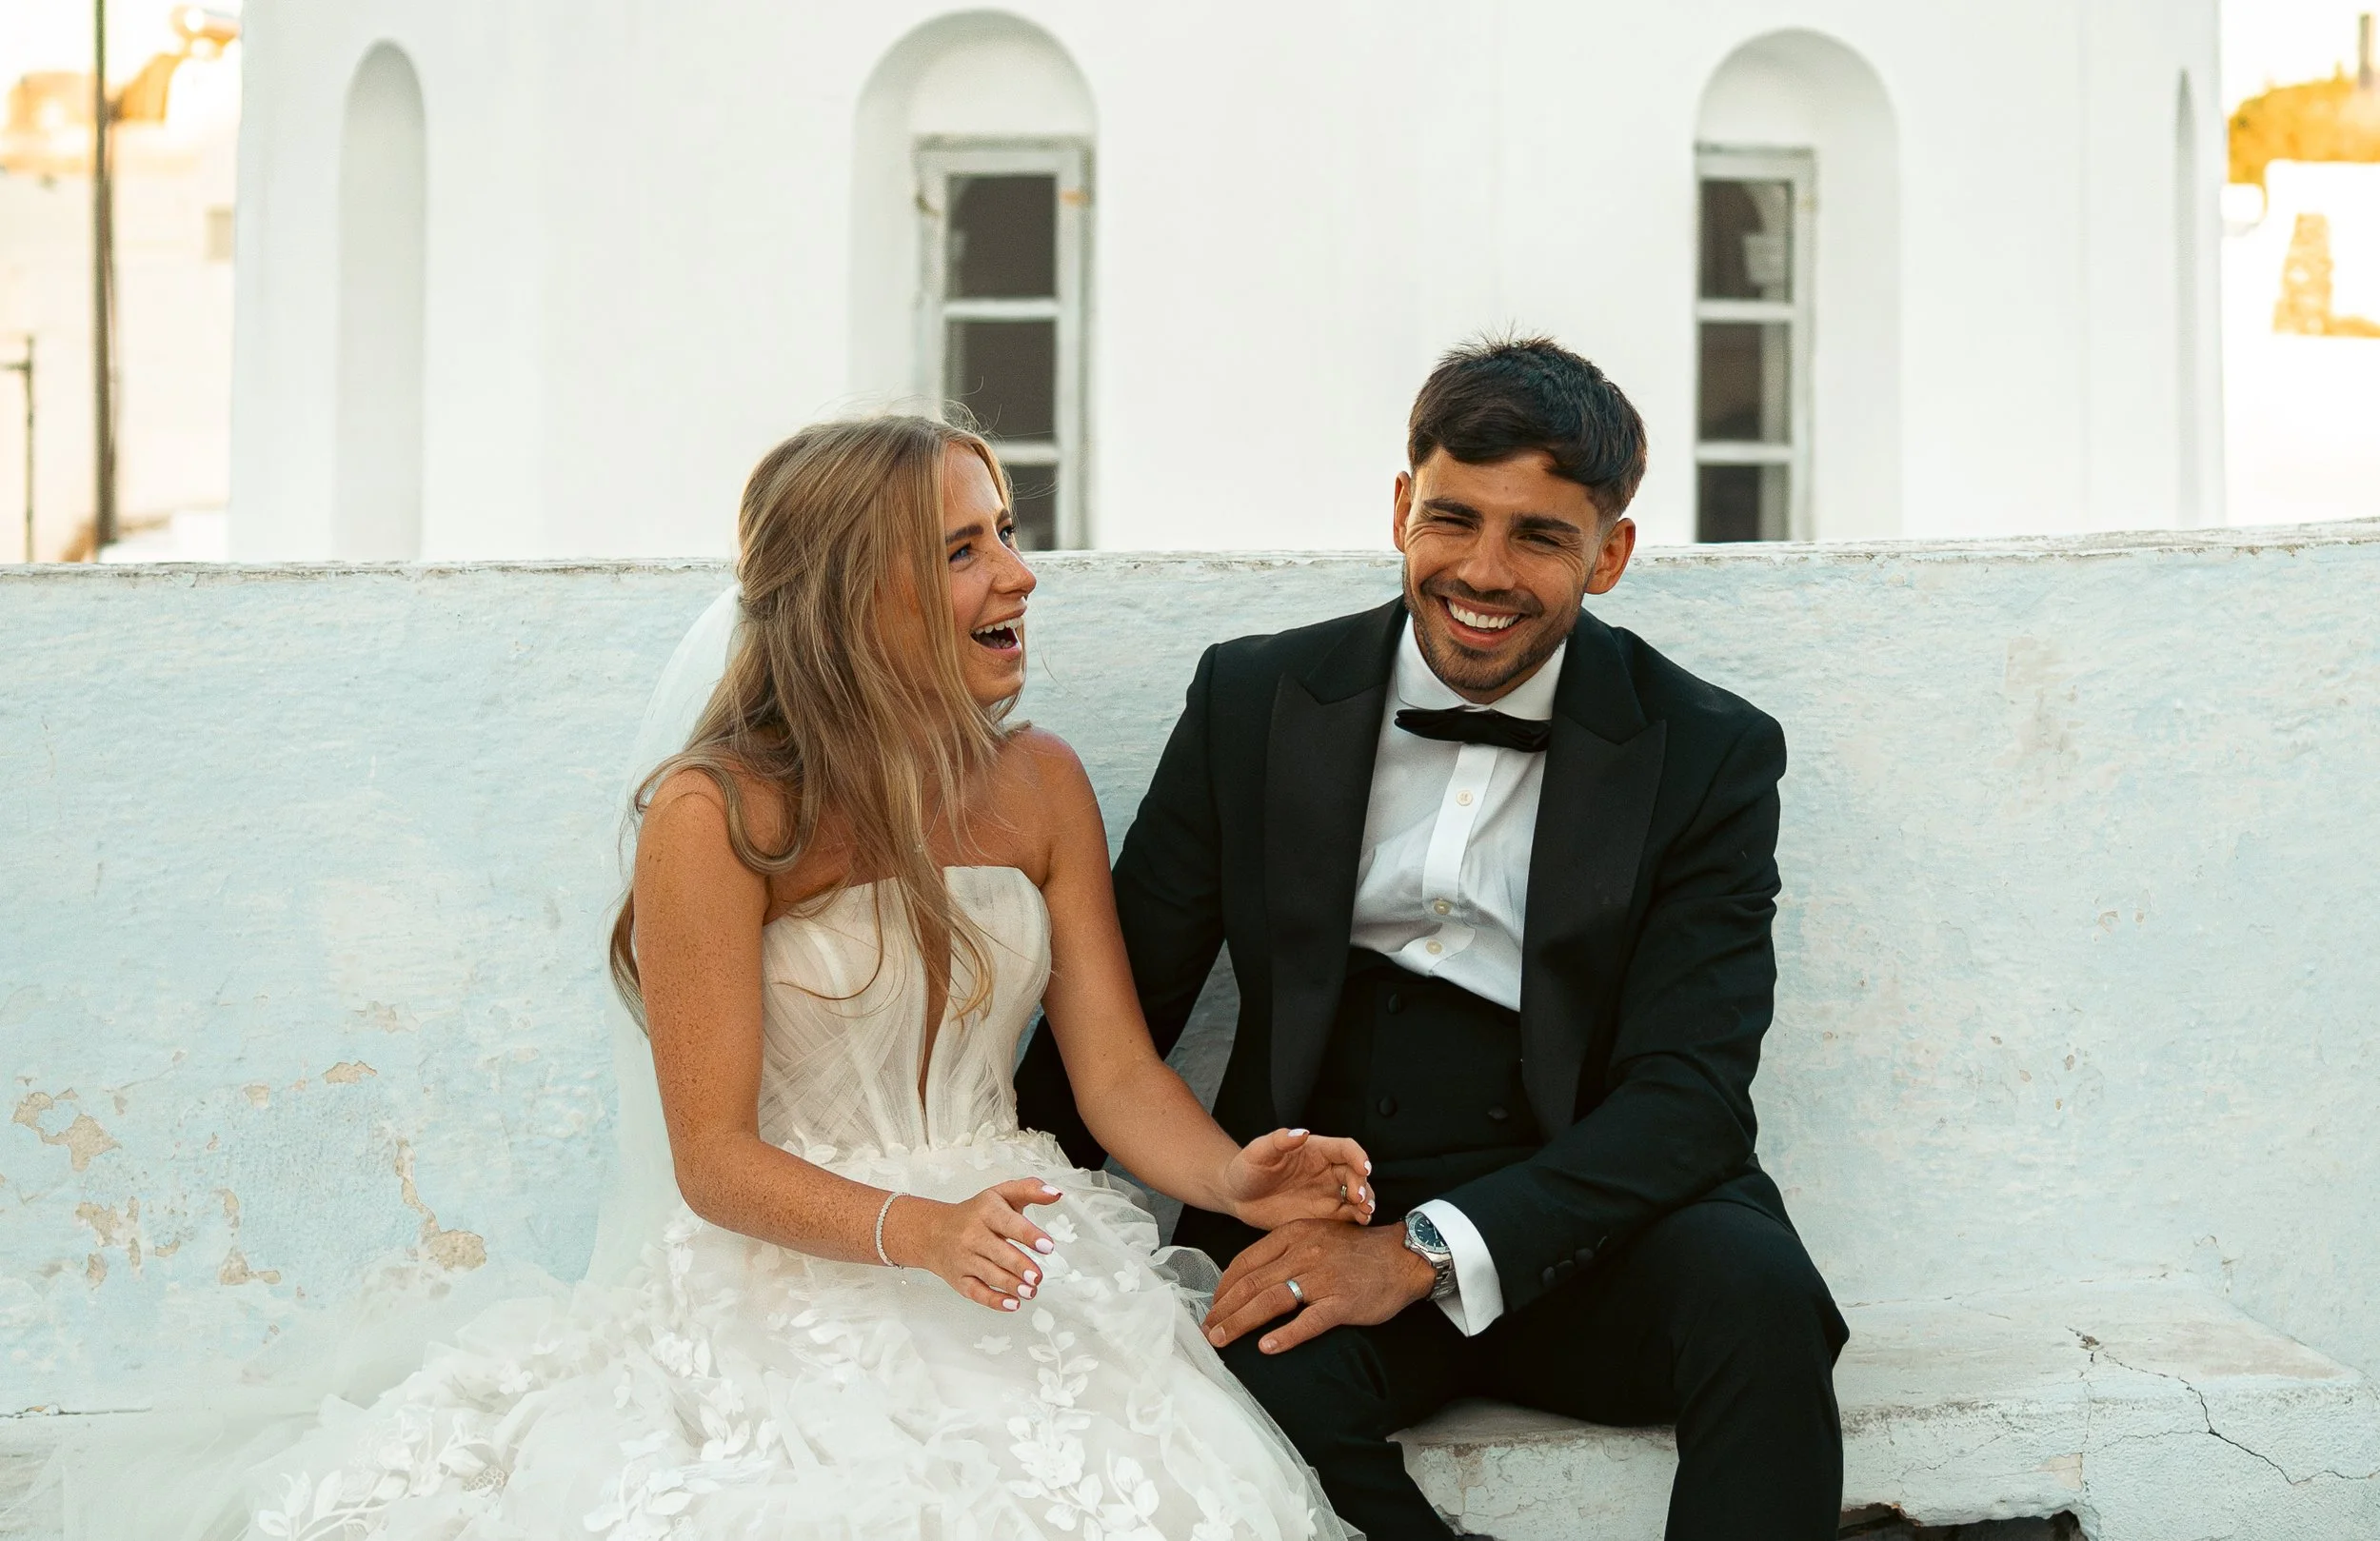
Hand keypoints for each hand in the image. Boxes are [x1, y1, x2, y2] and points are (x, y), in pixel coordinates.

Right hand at [881, 1178, 1059, 1312]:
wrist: (933, 1232)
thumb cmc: (975, 1213)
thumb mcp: (1001, 1194)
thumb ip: (1030, 1190)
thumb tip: (1055, 1193)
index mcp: (986, 1211)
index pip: (1008, 1223)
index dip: (1028, 1235)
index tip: (1047, 1246)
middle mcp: (973, 1235)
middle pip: (998, 1252)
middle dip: (1019, 1266)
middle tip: (1037, 1277)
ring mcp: (965, 1259)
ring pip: (989, 1274)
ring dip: (1012, 1285)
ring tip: (1031, 1291)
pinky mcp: (960, 1280)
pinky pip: (977, 1292)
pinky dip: (995, 1301)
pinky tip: (1013, 1303)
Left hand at [1202, 1217, 1434, 1354]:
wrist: (1401, 1256)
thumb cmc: (1355, 1251)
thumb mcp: (1315, 1236)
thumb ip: (1284, 1252)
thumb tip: (1249, 1279)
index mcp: (1293, 1235)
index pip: (1245, 1262)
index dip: (1223, 1287)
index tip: (1211, 1306)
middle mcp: (1303, 1253)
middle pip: (1251, 1284)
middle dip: (1223, 1310)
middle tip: (1206, 1330)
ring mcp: (1322, 1278)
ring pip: (1270, 1301)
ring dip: (1240, 1323)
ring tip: (1221, 1339)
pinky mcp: (1341, 1302)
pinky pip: (1308, 1321)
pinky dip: (1285, 1336)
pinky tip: (1266, 1347)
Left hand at [1220, 1127, 1375, 1230]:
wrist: (1236, 1196)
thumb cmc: (1246, 1168)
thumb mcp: (1258, 1151)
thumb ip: (1278, 1140)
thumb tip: (1300, 1132)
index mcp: (1315, 1150)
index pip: (1345, 1148)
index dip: (1358, 1156)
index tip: (1364, 1167)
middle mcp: (1325, 1170)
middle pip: (1355, 1173)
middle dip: (1362, 1185)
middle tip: (1358, 1198)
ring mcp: (1325, 1193)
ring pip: (1355, 1195)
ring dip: (1365, 1202)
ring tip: (1365, 1213)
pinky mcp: (1322, 1214)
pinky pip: (1345, 1216)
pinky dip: (1356, 1219)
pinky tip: (1358, 1223)